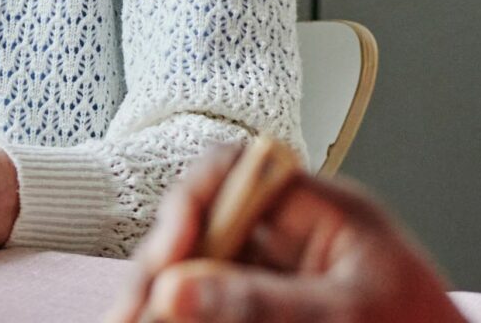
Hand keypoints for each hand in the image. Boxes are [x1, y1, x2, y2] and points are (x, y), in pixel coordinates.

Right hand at [107, 143, 462, 322]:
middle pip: (203, 227)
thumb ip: (263, 301)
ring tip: (135, 319)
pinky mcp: (270, 307)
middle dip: (163, 266)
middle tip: (136, 308)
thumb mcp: (345, 313)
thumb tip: (177, 287)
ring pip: (198, 269)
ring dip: (163, 293)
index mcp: (321, 211)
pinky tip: (163, 316)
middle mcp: (291, 237)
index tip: (170, 252)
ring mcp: (278, 275)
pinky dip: (184, 309)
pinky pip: (213, 301)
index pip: (237, 172)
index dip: (193, 202)